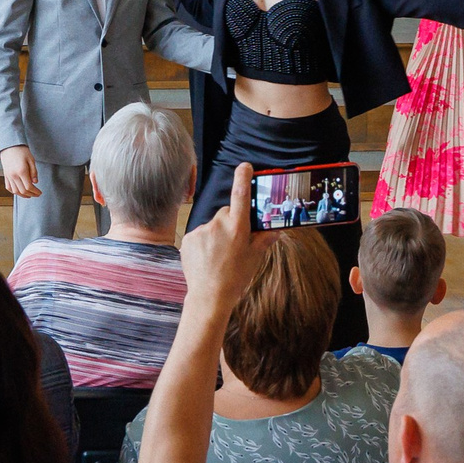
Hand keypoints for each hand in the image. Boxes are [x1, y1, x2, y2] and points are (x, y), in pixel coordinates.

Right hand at [0, 145, 39, 198]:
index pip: (29, 187)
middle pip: (22, 191)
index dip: (35, 192)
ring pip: (15, 191)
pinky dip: (14, 192)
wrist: (9, 146)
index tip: (40, 192)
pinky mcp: (5, 175)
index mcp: (22, 171)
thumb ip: (34, 172)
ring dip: (23, 195)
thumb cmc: (21, 151)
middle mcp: (14, 175)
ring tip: (29, 195)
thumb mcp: (31, 160)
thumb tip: (35, 182)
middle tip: (36, 194)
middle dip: (31, 194)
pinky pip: (9, 187)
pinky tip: (19, 192)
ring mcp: (8, 176)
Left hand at [179, 163, 272, 314]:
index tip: (244, 166)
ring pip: (212, 226)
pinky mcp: (188, 238)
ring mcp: (202, 231)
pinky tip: (206, 259)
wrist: (210, 296)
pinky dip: (203, 243)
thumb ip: (263, 240)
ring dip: (216, 235)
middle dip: (230, 223)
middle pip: (226, 213)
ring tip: (218, 256)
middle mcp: (219, 225)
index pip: (241, 196)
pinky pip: (199, 235)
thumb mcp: (254, 258)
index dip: (243, 178)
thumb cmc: (235, 278)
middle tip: (233, 244)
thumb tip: (275, 231)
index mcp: (238, 228)